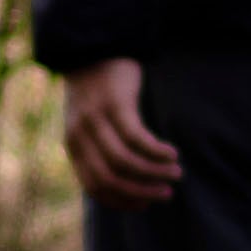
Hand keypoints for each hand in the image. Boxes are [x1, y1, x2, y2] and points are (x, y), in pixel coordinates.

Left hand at [59, 55, 185, 209]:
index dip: (122, 201)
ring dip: (154, 172)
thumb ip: (100, 148)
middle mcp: (80, 135)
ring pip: (125, 161)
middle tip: (166, 193)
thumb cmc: (98, 89)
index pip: (95, 187)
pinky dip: (156, 151)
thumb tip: (129, 181)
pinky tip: (172, 153)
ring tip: (176, 173)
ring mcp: (96, 120)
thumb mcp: (91, 123)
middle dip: (141, 191)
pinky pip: (137, 138)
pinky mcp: (115, 104)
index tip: (146, 204)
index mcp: (73, 145)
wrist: (93, 46)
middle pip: (110, 178)